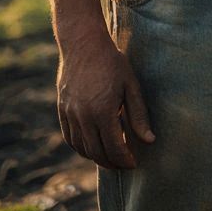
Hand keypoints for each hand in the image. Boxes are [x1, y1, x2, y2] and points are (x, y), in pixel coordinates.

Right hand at [56, 30, 154, 168]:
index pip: (114, 147)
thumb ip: (138, 115)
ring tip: (111, 158)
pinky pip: (71, 138)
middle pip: (97, 152)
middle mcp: (83, 117)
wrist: (84, 45)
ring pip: (82, 148)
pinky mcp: (62, 111)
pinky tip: (93, 147)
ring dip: (96, 157)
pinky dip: (81, 148)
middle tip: (125, 165)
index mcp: (103, 111)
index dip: (125, 159)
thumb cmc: (112, 63)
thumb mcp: (131, 85)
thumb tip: (149, 140)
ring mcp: (70, 115)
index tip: (135, 163)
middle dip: (112, 163)